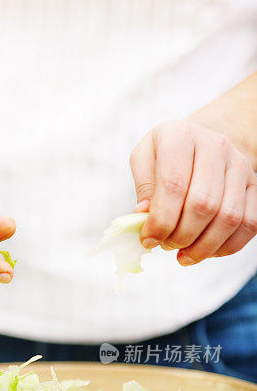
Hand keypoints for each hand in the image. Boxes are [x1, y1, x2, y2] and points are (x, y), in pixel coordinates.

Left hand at [130, 119, 256, 264]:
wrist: (202, 142)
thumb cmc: (167, 155)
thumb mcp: (144, 160)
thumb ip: (143, 188)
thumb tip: (144, 217)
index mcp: (181, 136)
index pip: (173, 185)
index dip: (160, 221)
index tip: (148, 240)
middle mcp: (216, 146)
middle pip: (203, 205)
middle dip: (181, 236)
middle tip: (166, 245)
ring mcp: (240, 165)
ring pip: (228, 218)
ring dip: (203, 246)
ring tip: (183, 254)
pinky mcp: (255, 185)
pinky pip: (249, 224)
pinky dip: (226, 247)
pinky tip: (205, 251)